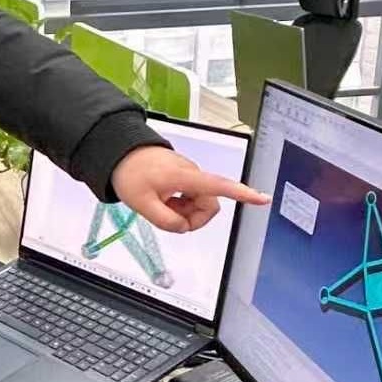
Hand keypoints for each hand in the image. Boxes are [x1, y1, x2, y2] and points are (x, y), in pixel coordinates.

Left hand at [110, 146, 269, 232]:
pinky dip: (179, 204)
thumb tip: (183, 228)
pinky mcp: (185, 177)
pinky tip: (163, 199)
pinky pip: (190, 197)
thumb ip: (165, 221)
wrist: (119, 153)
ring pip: (199, 203)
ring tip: (161, 204)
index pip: (220, 186)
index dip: (243, 194)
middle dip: (192, 217)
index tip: (262, 199)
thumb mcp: (142, 204)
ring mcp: (189, 175)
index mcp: (185, 177)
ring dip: (183, 211)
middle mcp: (192, 174)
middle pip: (209, 205)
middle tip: (167, 215)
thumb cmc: (130, 173)